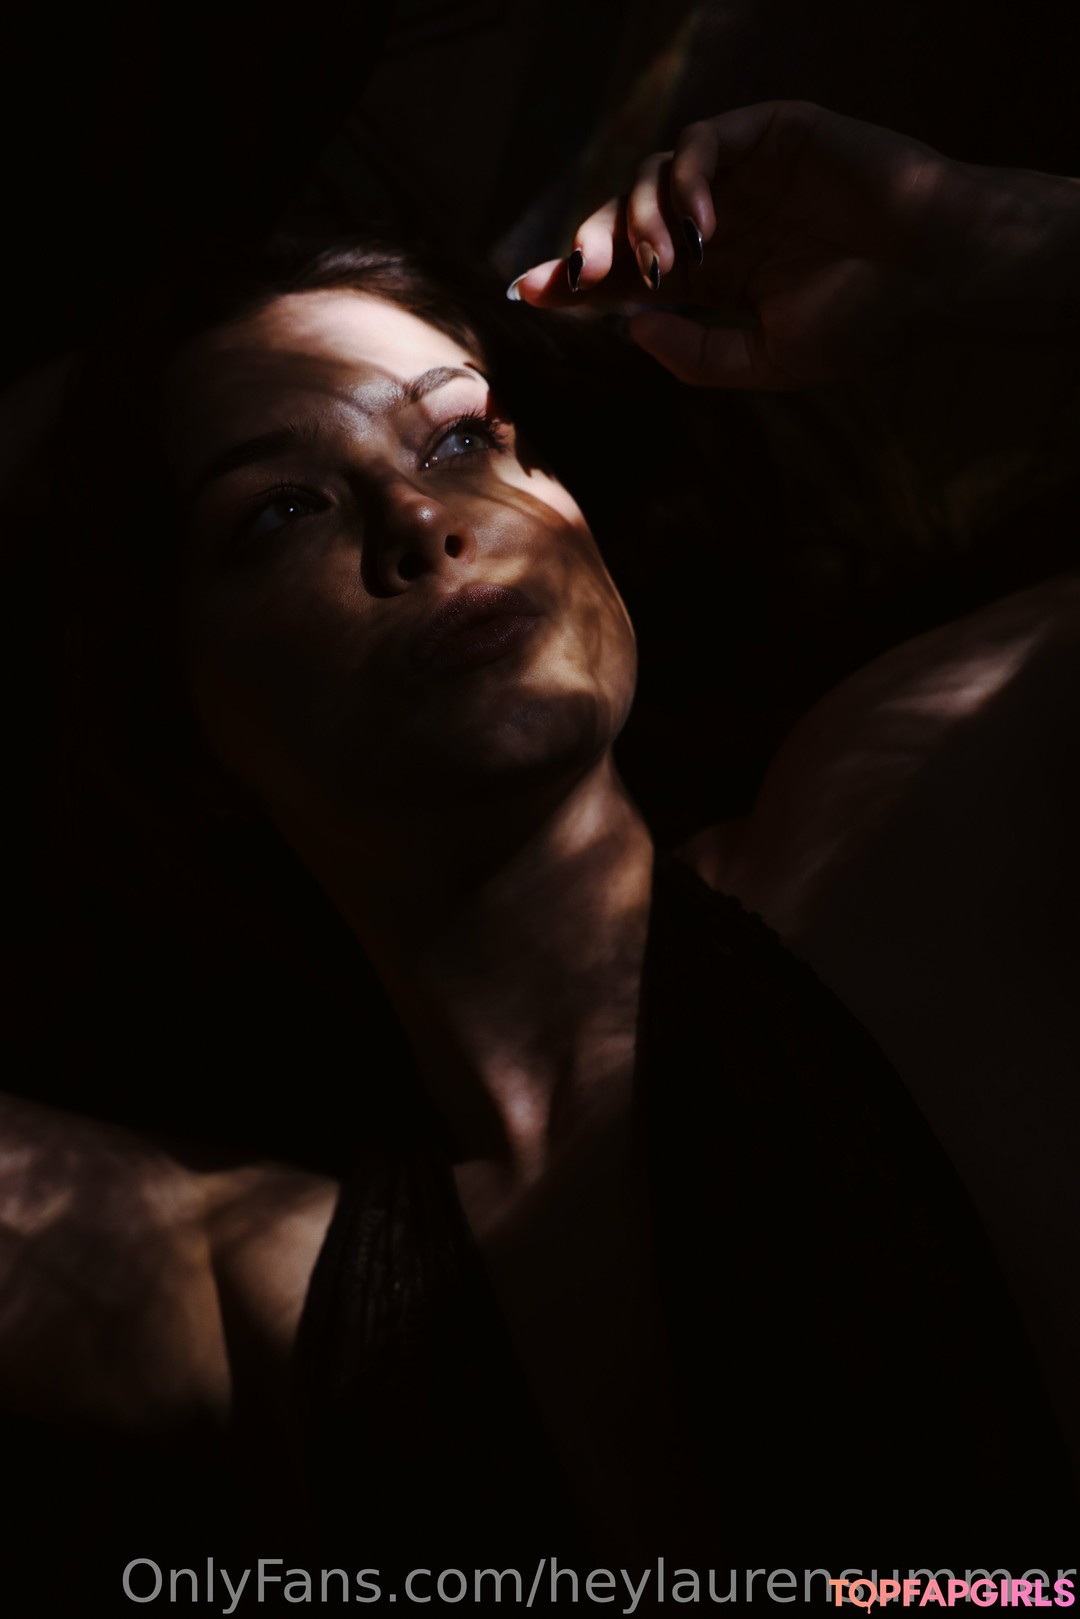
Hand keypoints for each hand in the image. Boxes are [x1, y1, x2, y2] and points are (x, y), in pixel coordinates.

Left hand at [509, 101, 999, 389]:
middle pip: (622, 223)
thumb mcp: (767, 361)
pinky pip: (706, 143)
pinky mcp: (771, 133)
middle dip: (588, 251)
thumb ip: (696, 354)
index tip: (524, 296)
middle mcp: (715, 220)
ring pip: (652, 177)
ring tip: (663, 262)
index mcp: (710, 274)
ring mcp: (740, 175)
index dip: (571, 282)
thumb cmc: (864, 321)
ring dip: (640, 219)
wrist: (936, 275)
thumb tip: (627, 332)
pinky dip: (689, 179)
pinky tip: (701, 225)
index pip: (623, 275)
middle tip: (576, 281)